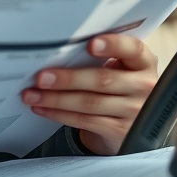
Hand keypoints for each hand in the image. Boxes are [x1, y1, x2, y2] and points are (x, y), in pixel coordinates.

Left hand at [21, 34, 157, 155]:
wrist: (129, 125)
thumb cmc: (117, 87)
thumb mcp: (119, 69)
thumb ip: (100, 58)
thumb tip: (58, 52)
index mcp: (143, 63)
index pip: (133, 49)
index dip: (113, 45)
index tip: (90, 44)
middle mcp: (144, 87)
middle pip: (103, 80)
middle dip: (68, 78)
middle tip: (41, 77)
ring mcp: (134, 111)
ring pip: (89, 103)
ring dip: (56, 98)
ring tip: (32, 94)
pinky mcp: (121, 132)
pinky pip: (85, 121)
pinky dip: (59, 114)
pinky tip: (43, 108)